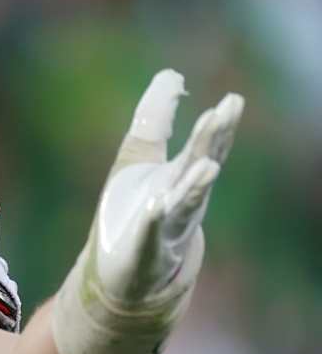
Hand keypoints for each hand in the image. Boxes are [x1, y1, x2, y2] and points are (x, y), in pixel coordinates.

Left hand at [52, 70, 243, 353]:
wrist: (121, 278)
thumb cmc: (134, 214)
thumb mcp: (140, 159)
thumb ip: (156, 118)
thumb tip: (172, 75)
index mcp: (179, 180)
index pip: (202, 150)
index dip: (215, 128)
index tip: (231, 101)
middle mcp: (179, 205)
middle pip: (198, 170)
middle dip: (211, 144)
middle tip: (226, 115)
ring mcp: (164, 233)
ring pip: (182, 206)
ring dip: (194, 186)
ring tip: (206, 166)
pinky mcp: (140, 258)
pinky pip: (147, 240)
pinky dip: (151, 225)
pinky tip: (152, 210)